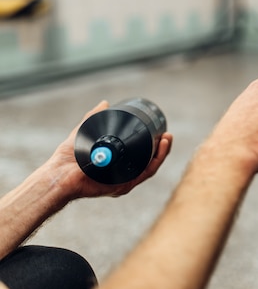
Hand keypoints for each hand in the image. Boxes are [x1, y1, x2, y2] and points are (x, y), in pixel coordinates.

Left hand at [43, 101, 172, 200]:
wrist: (59, 174)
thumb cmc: (68, 158)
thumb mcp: (84, 132)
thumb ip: (93, 118)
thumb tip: (105, 103)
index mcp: (117, 164)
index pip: (140, 155)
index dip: (152, 144)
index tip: (159, 131)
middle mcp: (123, 174)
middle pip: (150, 161)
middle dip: (162, 148)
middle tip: (167, 135)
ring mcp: (124, 181)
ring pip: (151, 167)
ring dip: (162, 152)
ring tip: (167, 138)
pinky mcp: (124, 185)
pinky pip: (145, 174)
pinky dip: (155, 160)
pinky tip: (159, 148)